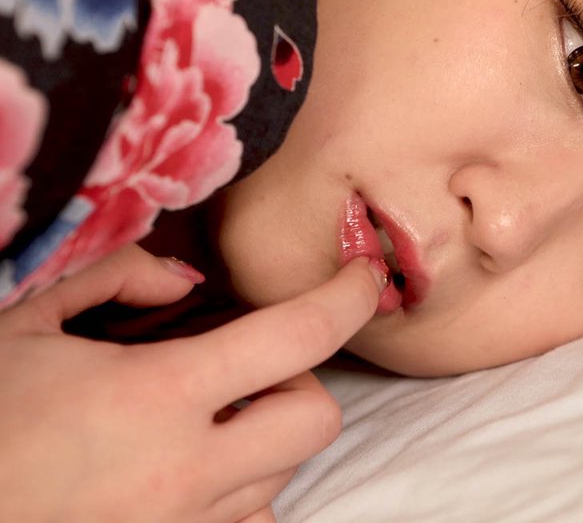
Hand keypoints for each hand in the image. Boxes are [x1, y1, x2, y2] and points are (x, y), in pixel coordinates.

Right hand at [0, 245, 381, 522]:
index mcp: (155, 396)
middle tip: (246, 364)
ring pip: (285, 477)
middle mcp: (185, 472)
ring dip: (269, 435)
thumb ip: (113, 277)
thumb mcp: (24, 324)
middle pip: (316, 420)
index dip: (346, 298)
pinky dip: (242, 493)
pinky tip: (194, 469)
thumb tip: (184, 281)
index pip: (295, 338)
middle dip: (299, 381)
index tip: (362, 277)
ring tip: (207, 415)